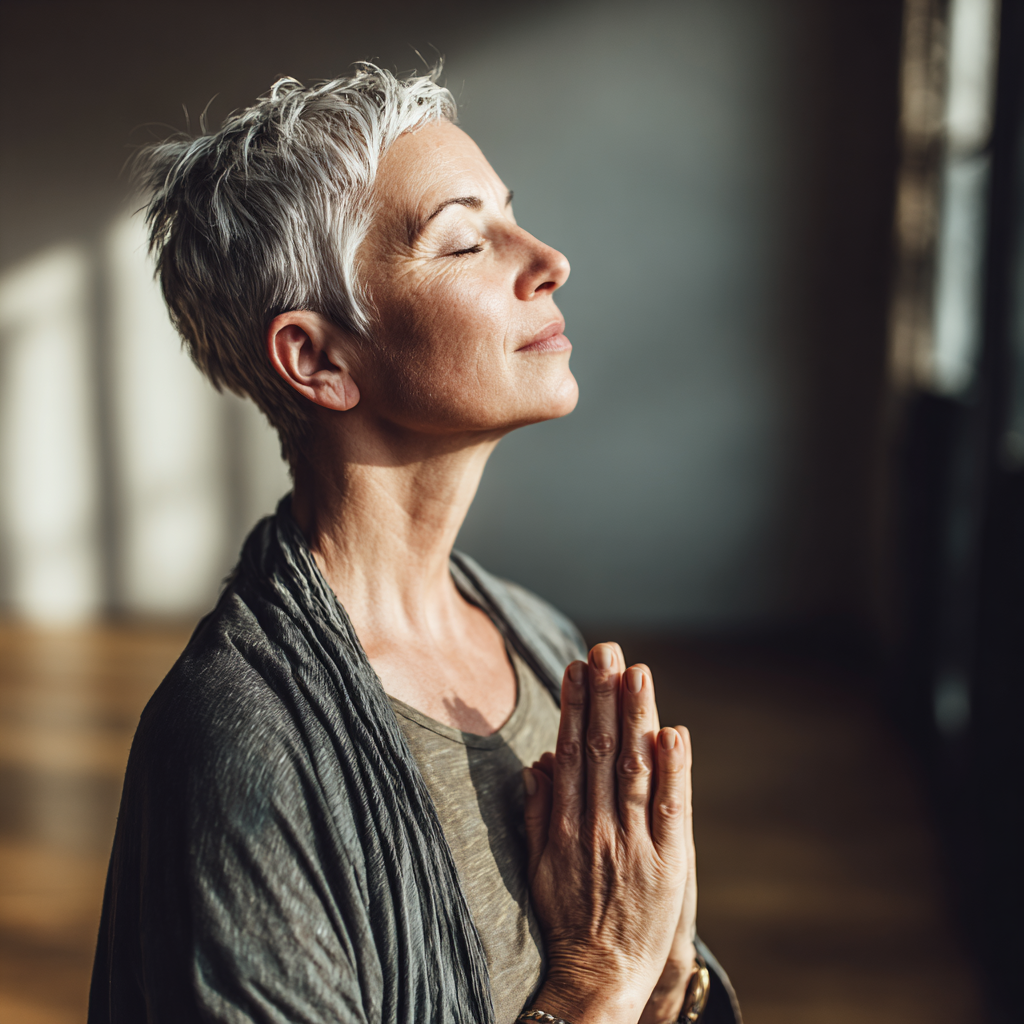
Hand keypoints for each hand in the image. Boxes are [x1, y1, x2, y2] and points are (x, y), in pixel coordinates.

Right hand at [522, 642, 694, 1023]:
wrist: (598, 977)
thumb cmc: (565, 919)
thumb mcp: (537, 866)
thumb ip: (536, 813)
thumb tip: (538, 764)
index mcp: (563, 827)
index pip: (569, 753)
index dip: (573, 706)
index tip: (576, 668)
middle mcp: (596, 829)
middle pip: (599, 750)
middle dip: (604, 696)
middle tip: (607, 650)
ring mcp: (633, 845)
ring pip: (634, 769)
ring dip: (635, 718)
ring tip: (637, 673)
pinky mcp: (667, 864)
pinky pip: (671, 810)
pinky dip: (674, 770)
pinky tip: (673, 733)